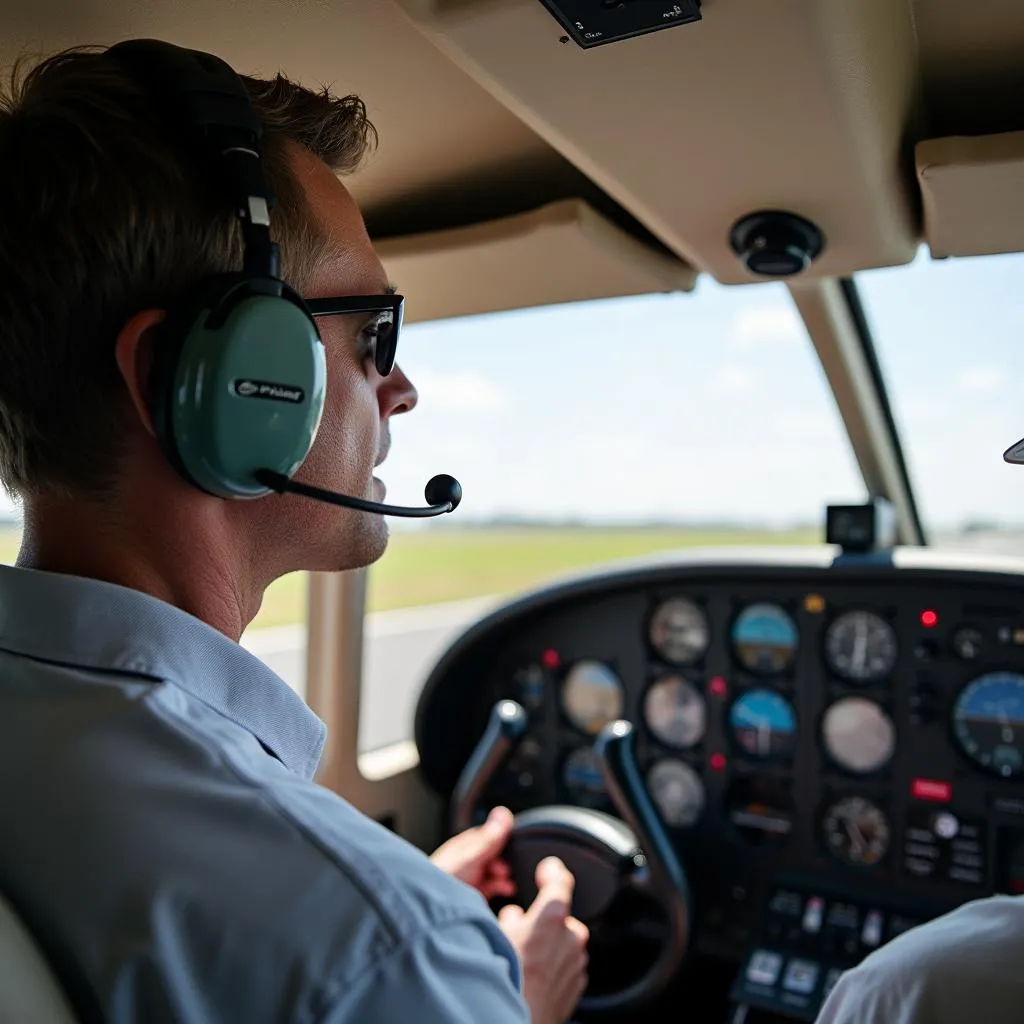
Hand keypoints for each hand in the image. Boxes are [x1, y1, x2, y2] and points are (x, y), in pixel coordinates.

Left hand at [430, 806, 515, 899]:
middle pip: (494, 856)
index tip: (512, 850)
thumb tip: (503, 813)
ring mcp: (471, 876)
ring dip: (503, 877)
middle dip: (503, 863)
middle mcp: (469, 859)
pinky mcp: (474, 892)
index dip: (502, 842)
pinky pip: (492, 887)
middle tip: (504, 871)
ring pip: (494, 872)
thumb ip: (488, 839)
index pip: (490, 836)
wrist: (431, 906)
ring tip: (507, 884)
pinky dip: (501, 888)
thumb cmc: (443, 879)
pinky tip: (506, 890)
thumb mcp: (470, 856)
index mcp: (466, 845)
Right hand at [497, 857, 588, 1023]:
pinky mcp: (578, 982)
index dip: (552, 870)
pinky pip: (564, 962)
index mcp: (553, 917)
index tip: (547, 868)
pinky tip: (533, 977)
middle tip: (518, 936)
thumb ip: (511, 919)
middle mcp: (572, 935)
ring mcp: (577, 960)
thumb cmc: (509, 983)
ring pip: (560, 941)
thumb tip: (514, 915)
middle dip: (539, 922)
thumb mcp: (499, 938)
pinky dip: (552, 964)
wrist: (520, 1023)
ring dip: (546, 944)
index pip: (560, 879)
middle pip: (556, 916)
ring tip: (523, 962)